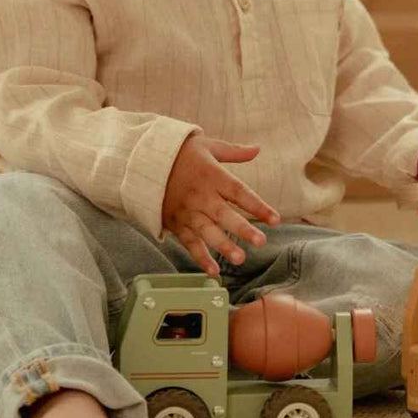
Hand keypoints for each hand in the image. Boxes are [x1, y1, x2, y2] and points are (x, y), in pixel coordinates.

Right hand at [162, 134, 279, 275]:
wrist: (141, 160)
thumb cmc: (179, 153)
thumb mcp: (207, 146)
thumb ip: (234, 152)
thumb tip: (258, 148)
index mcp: (212, 176)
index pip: (240, 192)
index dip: (258, 206)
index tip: (276, 219)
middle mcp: (200, 196)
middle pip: (224, 215)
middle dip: (242, 229)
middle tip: (261, 242)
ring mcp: (187, 211)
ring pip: (206, 232)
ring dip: (223, 246)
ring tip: (240, 259)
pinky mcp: (175, 223)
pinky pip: (188, 242)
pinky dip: (200, 258)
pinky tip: (214, 271)